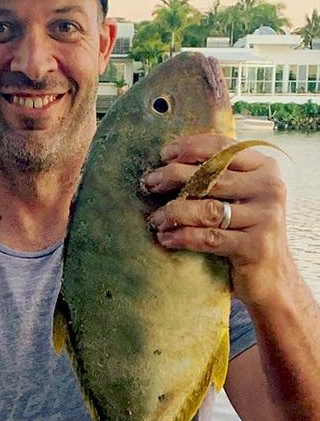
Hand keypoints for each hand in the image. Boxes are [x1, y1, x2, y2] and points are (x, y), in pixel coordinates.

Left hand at [146, 134, 292, 306]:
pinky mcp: (256, 246)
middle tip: (150, 184)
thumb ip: (215, 175)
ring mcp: (266, 217)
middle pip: (211, 176)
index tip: (164, 154)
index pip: (224, 148)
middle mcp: (269, 188)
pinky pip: (208, 238)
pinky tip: (166, 237)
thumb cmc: (243, 228)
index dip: (191, 147)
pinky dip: (182, 237)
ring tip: (155, 219)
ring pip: (207, 209)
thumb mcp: (236, 196)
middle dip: (173, 177)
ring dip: (173, 212)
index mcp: (264, 168)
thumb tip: (168, 162)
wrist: (271, 273)